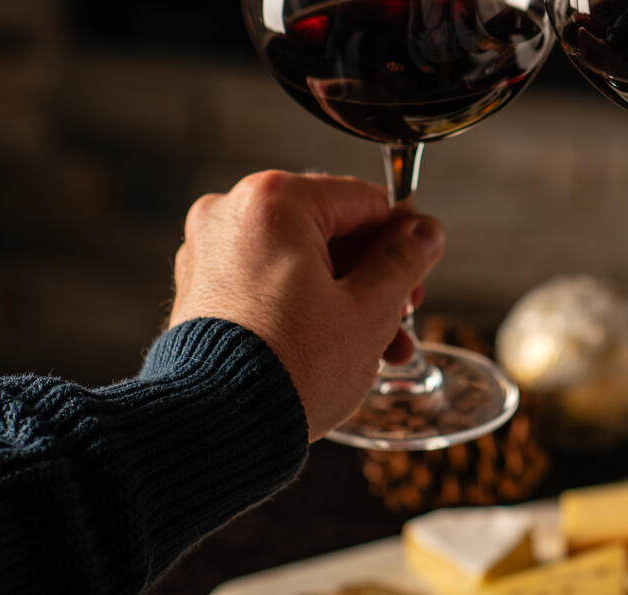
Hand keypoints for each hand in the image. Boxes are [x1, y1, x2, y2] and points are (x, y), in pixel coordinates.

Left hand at [169, 171, 445, 441]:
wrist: (216, 429)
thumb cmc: (288, 367)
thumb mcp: (370, 308)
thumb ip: (404, 260)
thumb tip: (425, 234)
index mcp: (273, 202)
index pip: (363, 199)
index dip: (405, 231)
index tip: (425, 254)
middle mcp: (232, 215)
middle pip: (331, 231)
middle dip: (376, 275)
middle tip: (407, 308)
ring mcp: (209, 252)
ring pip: (303, 261)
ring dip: (348, 297)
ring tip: (383, 343)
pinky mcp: (201, 290)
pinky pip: (270, 282)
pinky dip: (307, 305)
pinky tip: (341, 343)